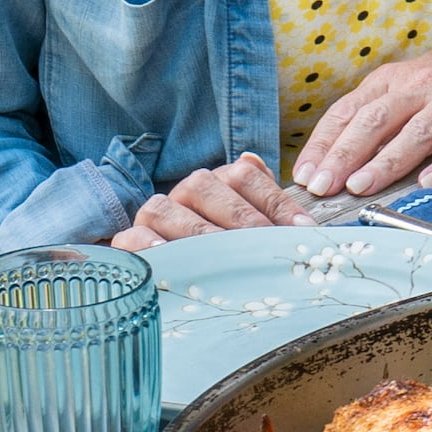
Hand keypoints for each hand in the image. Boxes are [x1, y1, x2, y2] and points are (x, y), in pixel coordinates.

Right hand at [112, 153, 313, 247]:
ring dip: (200, 233)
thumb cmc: (226, 251)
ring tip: (225, 254)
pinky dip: (150, 245)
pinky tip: (170, 256)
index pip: (245, 176)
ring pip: (169, 210)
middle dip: (241, 219)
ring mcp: (155, 214)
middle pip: (208, 188)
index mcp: (219, 181)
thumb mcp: (249, 227)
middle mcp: (187, 191)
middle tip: (265, 246)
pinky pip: (134, 237)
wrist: (177, 273)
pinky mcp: (130, 240)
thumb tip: (252, 159)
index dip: (275, 202)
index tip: (302, 230)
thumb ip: (261, 198)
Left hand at [292, 12, 431, 198]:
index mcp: (397, 80)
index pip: (349, 111)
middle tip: (322, 186)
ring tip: (361, 187)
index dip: (324, 143)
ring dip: (387, 162)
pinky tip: (431, 182)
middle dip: (344, 155)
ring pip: (417, 133)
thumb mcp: (416, 81)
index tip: (303, 174)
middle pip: (376, 121)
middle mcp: (423, 87)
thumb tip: (343, 158)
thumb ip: (384, 114)